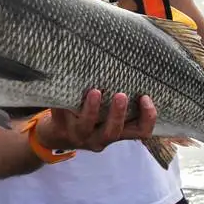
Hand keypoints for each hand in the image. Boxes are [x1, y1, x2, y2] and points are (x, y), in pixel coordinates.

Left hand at [35, 89, 156, 152]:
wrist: (55, 135)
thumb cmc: (87, 118)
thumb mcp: (105, 115)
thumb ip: (116, 101)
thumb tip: (131, 65)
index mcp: (115, 133)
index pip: (140, 132)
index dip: (148, 118)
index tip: (146, 97)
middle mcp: (100, 138)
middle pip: (113, 131)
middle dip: (118, 113)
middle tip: (121, 95)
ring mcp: (79, 135)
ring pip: (87, 125)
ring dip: (92, 109)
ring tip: (95, 91)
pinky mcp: (60, 128)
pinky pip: (62, 115)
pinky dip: (63, 103)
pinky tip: (65, 88)